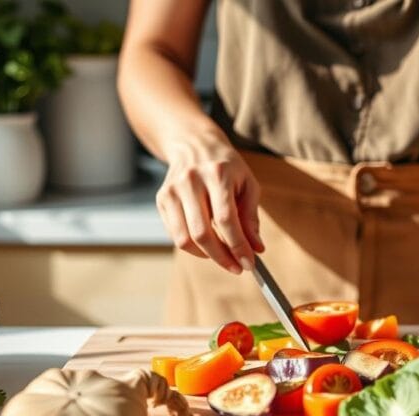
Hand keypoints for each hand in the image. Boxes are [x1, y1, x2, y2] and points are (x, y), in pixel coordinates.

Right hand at [156, 130, 263, 273]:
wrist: (194, 144)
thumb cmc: (227, 167)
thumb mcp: (247, 185)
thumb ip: (251, 217)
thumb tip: (257, 249)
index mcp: (217, 174)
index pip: (226, 219)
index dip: (238, 246)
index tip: (249, 264)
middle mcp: (191, 181)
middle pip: (202, 233)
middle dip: (222, 257)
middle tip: (237, 267)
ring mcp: (172, 190)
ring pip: (185, 239)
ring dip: (207, 256)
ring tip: (223, 257)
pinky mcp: (162, 199)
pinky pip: (176, 235)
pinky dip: (193, 248)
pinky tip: (208, 245)